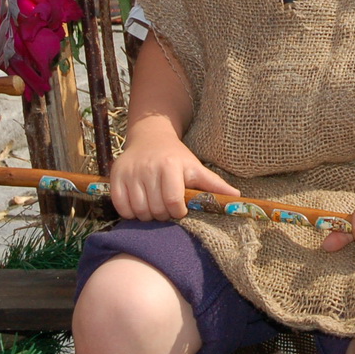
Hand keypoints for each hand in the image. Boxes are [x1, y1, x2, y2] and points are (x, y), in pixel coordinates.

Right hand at [107, 125, 238, 221]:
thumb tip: (238, 197)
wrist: (150, 137)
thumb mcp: (196, 168)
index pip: (174, 202)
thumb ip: (215, 185)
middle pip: (156, 210)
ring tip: (154, 206)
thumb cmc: (176, 157)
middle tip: (167, 208)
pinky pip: (121, 206)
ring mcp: (130, 172)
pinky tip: (140, 204)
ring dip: (147, 215)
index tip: (181, 209)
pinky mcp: (115, 177)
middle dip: (163, 215)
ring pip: (138, 211)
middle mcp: (148, 168)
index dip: (178, 212)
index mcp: (171, 166)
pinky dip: (130, 212)